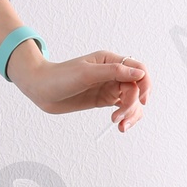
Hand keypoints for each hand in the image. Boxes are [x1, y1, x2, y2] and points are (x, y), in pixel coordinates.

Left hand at [9, 44, 149, 132]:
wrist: (41, 89)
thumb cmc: (60, 77)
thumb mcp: (87, 73)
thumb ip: (114, 72)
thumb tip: (140, 73)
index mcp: (110, 61)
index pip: (138, 69)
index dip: (145, 84)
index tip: (142, 100)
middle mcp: (112, 73)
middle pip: (137, 88)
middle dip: (132, 105)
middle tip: (118, 118)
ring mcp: (109, 87)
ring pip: (132, 100)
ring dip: (131, 114)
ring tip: (119, 126)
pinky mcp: (103, 100)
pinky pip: (122, 108)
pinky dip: (125, 118)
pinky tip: (119, 126)